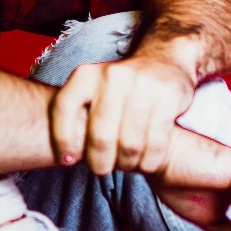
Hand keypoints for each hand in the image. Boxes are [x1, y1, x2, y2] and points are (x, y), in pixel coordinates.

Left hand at [49, 56, 194, 175]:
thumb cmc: (118, 88)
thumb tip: (67, 158)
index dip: (62, 140)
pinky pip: (157, 143)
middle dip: (99, 162)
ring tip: (124, 164)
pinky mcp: (168, 97)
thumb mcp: (91, 90)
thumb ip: (76, 117)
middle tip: (101, 169)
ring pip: (130, 145)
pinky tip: (144, 162)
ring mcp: (141, 85)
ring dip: (126, 164)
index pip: (64, 108)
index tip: (67, 160)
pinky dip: (149, 162)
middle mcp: (111, 76)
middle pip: (100, 136)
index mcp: (86, 74)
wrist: (161, 62)